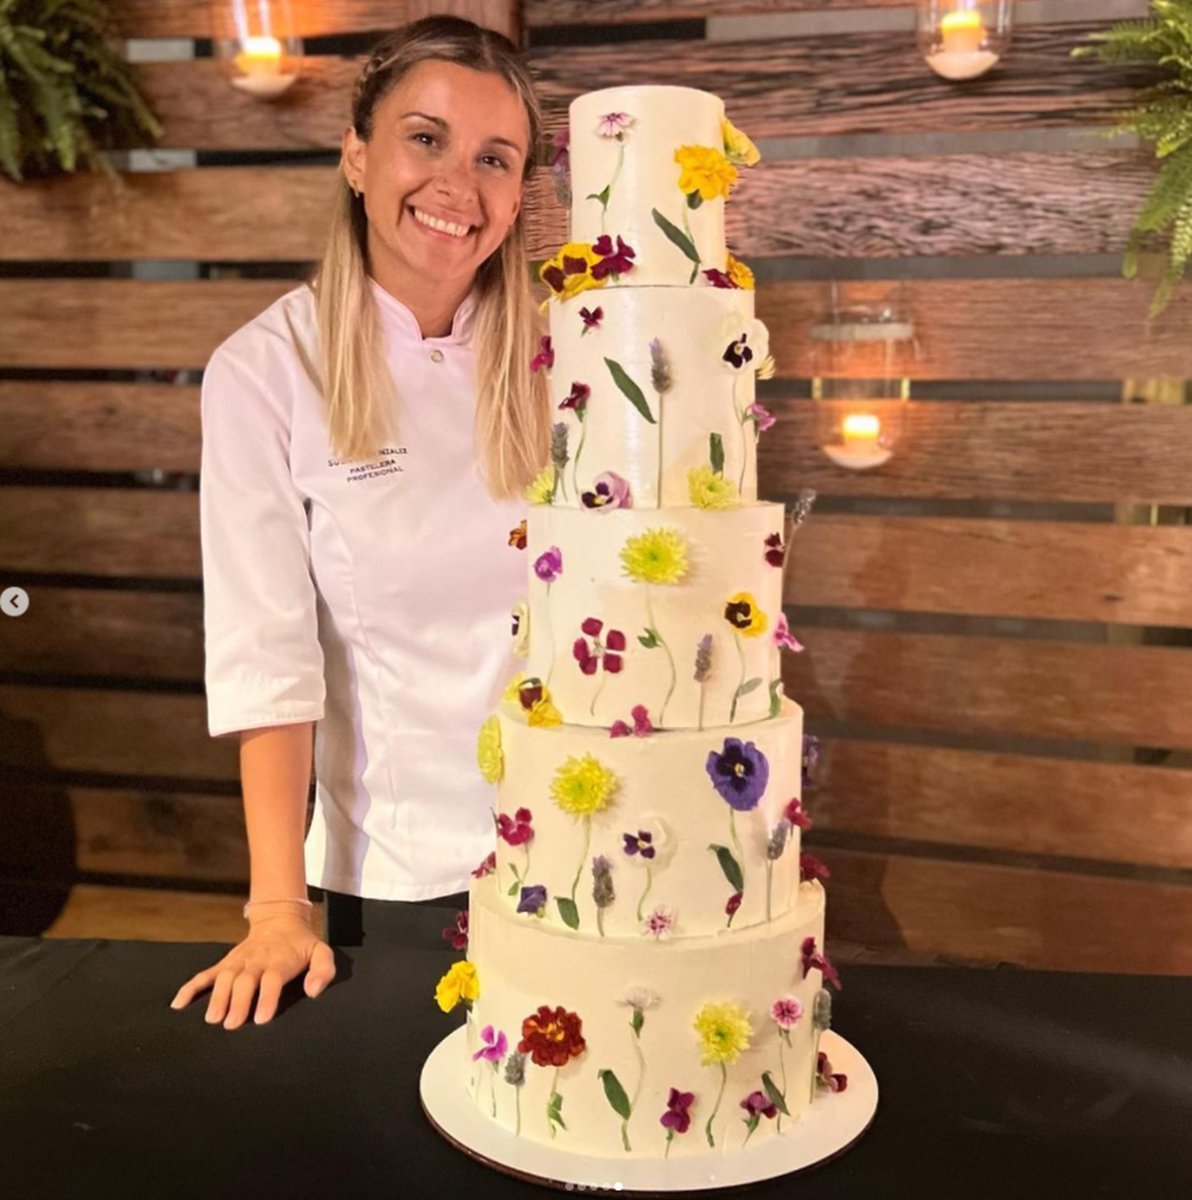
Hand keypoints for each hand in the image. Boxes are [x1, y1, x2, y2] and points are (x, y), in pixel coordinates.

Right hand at [169, 908, 335, 1029]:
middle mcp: (256, 961)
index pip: (272, 979)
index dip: (266, 998)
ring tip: (212, 1019)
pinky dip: (191, 987)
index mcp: (280, 960)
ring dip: (217, 997)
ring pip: (224, 978)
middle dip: (238, 1001)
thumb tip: (313, 991)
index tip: (261, 1019)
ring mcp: (238, 962)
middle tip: (231, 1024)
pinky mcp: (225, 963)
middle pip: (245, 980)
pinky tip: (178, 1004)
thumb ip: (323, 970)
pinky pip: (205, 974)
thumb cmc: (301, 945)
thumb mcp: (321, 951)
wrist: (280, 921)